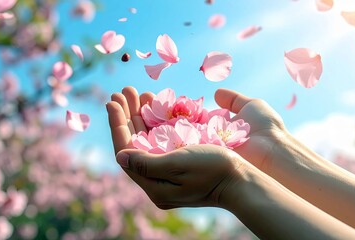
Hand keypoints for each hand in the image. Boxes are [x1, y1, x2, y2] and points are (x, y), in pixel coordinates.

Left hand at [108, 86, 286, 174]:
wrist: (242, 181)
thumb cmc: (214, 170)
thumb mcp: (179, 165)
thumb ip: (147, 162)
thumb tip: (119, 155)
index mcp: (154, 184)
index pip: (126, 150)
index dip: (118, 124)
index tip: (113, 101)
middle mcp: (158, 181)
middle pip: (134, 145)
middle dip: (127, 116)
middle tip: (121, 92)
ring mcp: (169, 174)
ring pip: (147, 142)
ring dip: (141, 117)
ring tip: (138, 94)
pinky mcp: (180, 166)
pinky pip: (161, 142)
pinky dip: (156, 123)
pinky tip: (155, 107)